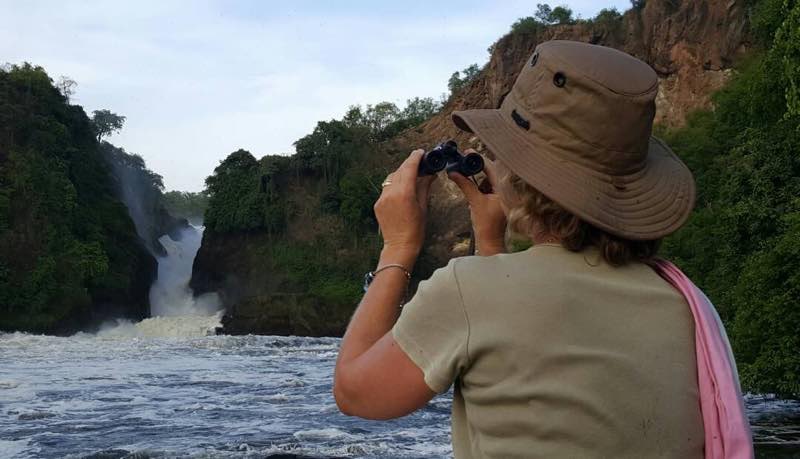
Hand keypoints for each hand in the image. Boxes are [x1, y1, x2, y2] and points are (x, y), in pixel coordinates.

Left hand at [374, 150, 436, 266]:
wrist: (400, 246)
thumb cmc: (415, 230)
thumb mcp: (423, 207)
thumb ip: (424, 187)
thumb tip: (430, 174)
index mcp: (404, 193)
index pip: (409, 168)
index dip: (415, 158)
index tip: (420, 152)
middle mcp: (390, 193)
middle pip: (399, 171)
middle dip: (409, 164)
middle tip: (419, 162)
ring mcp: (382, 198)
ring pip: (391, 178)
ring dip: (401, 173)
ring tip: (412, 175)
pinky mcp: (378, 204)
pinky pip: (386, 188)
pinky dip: (394, 184)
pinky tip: (403, 188)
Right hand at [447, 150, 506, 255]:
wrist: (490, 240)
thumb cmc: (486, 225)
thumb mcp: (474, 201)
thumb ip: (465, 185)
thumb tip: (454, 173)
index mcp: (505, 188)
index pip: (492, 167)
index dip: (479, 158)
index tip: (468, 152)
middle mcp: (507, 189)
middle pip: (492, 170)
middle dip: (477, 165)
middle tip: (464, 160)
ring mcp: (503, 193)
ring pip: (490, 177)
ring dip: (478, 174)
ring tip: (465, 171)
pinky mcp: (499, 198)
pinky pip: (489, 185)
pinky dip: (480, 183)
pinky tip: (471, 182)